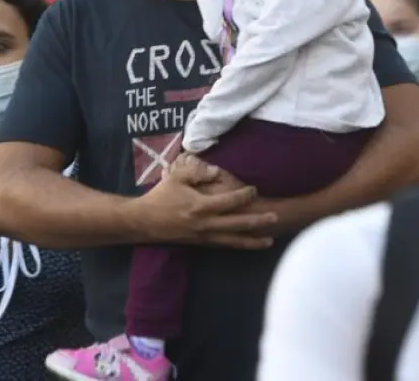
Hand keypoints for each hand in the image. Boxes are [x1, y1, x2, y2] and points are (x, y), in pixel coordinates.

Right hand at [135, 154, 276, 248]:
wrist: (144, 221)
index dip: (244, 196)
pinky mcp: (200, 243)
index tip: (254, 189)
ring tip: (270, 241)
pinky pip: (223, 246)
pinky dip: (237, 245)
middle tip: (275, 218)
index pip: (230, 202)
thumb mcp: (176, 177)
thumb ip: (198, 172)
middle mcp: (205, 224)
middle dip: (257, 222)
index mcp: (200, 206)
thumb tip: (218, 171)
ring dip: (252, 241)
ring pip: (233, 241)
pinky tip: (248, 245)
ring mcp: (203, 236)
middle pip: (237, 225)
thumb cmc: (161, 196)